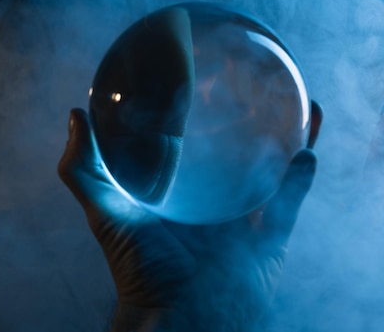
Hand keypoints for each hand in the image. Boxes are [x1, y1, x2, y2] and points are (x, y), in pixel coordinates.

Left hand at [57, 103, 321, 331]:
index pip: (198, 142)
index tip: (210, 76)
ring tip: (302, 104)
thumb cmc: (140, 270)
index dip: (207, 111)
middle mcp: (216, 199)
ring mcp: (245, 217)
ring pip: (275, 170)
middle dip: (257, 117)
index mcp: (184, 190)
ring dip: (293, 138)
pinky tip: (307, 150)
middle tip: (263, 80)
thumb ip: (86, 170)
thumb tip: (76, 114)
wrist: (180, 319)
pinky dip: (301, 179)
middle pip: (242, 150)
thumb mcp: (107, 214)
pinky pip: (290, 203)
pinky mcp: (269, 238)